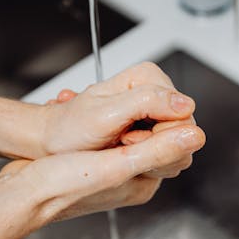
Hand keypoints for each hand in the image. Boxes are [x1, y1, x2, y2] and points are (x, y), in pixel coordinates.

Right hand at [0, 121, 204, 224]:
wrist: (19, 192)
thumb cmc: (60, 185)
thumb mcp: (117, 164)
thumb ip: (158, 150)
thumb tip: (196, 137)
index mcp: (144, 184)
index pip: (175, 145)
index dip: (164, 122)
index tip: (144, 112)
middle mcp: (132, 179)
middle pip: (155, 136)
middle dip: (140, 116)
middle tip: (119, 113)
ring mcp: (113, 169)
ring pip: (132, 130)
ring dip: (120, 115)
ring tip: (101, 116)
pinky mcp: (95, 160)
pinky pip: (111, 131)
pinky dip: (104, 120)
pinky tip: (89, 116)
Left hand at [41, 62, 195, 155]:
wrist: (53, 142)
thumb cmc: (69, 128)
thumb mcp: (104, 114)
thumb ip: (147, 103)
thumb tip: (185, 105)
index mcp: (148, 78)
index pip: (184, 115)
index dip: (158, 135)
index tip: (128, 136)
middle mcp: (155, 93)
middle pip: (182, 132)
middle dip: (152, 145)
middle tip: (120, 142)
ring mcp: (155, 114)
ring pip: (176, 146)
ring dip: (147, 154)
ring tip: (119, 146)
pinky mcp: (151, 133)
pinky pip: (165, 154)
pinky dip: (144, 159)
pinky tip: (124, 153)